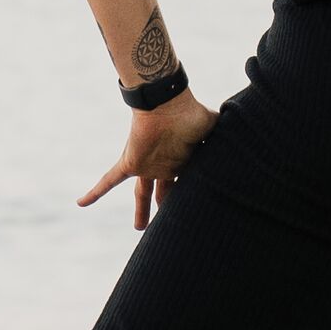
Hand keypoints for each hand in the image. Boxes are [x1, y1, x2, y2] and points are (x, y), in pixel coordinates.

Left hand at [78, 89, 216, 232]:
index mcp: (181, 161)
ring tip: (140, 228)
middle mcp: (164, 166)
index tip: (194, 213)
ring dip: (140, 211)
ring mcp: (146, 166)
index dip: (187, 198)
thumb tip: (249, 138)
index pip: (184, 185)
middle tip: (168, 222)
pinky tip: (81, 203)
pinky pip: (110, 179)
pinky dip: (96, 191)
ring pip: (141, 194)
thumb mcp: (214, 129)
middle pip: (164, 192)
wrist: (168, 101)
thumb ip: (227, 139)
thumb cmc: (191, 113)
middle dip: (166, 207)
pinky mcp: (130, 162)